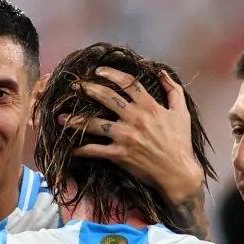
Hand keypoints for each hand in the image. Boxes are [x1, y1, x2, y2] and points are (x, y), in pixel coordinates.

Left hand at [61, 67, 204, 201]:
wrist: (177, 173)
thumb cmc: (180, 143)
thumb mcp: (182, 113)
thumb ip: (173, 90)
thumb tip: (161, 72)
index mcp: (149, 106)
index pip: (128, 83)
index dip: (111, 74)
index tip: (98, 71)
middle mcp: (135, 118)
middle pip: (107, 98)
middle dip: (89, 89)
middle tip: (75, 86)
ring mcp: (125, 136)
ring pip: (95, 123)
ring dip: (76, 120)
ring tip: (61, 117)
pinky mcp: (119, 154)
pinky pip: (95, 150)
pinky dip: (81, 150)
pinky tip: (70, 148)